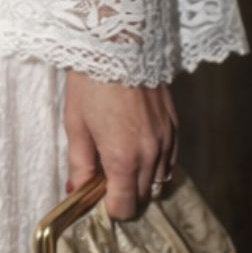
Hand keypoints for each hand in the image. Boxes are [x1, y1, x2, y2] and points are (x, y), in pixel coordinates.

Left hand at [63, 71, 177, 219]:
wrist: (117, 44)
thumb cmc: (90, 84)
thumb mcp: (76, 124)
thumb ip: (80, 163)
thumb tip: (76, 192)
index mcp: (123, 159)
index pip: (125, 207)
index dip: (110, 207)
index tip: (97, 195)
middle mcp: (151, 155)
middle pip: (144, 196)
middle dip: (125, 194)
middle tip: (105, 176)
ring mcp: (167, 140)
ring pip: (160, 180)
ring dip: (142, 179)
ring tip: (121, 160)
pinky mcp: (175, 126)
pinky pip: (171, 159)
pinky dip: (157, 163)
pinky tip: (140, 149)